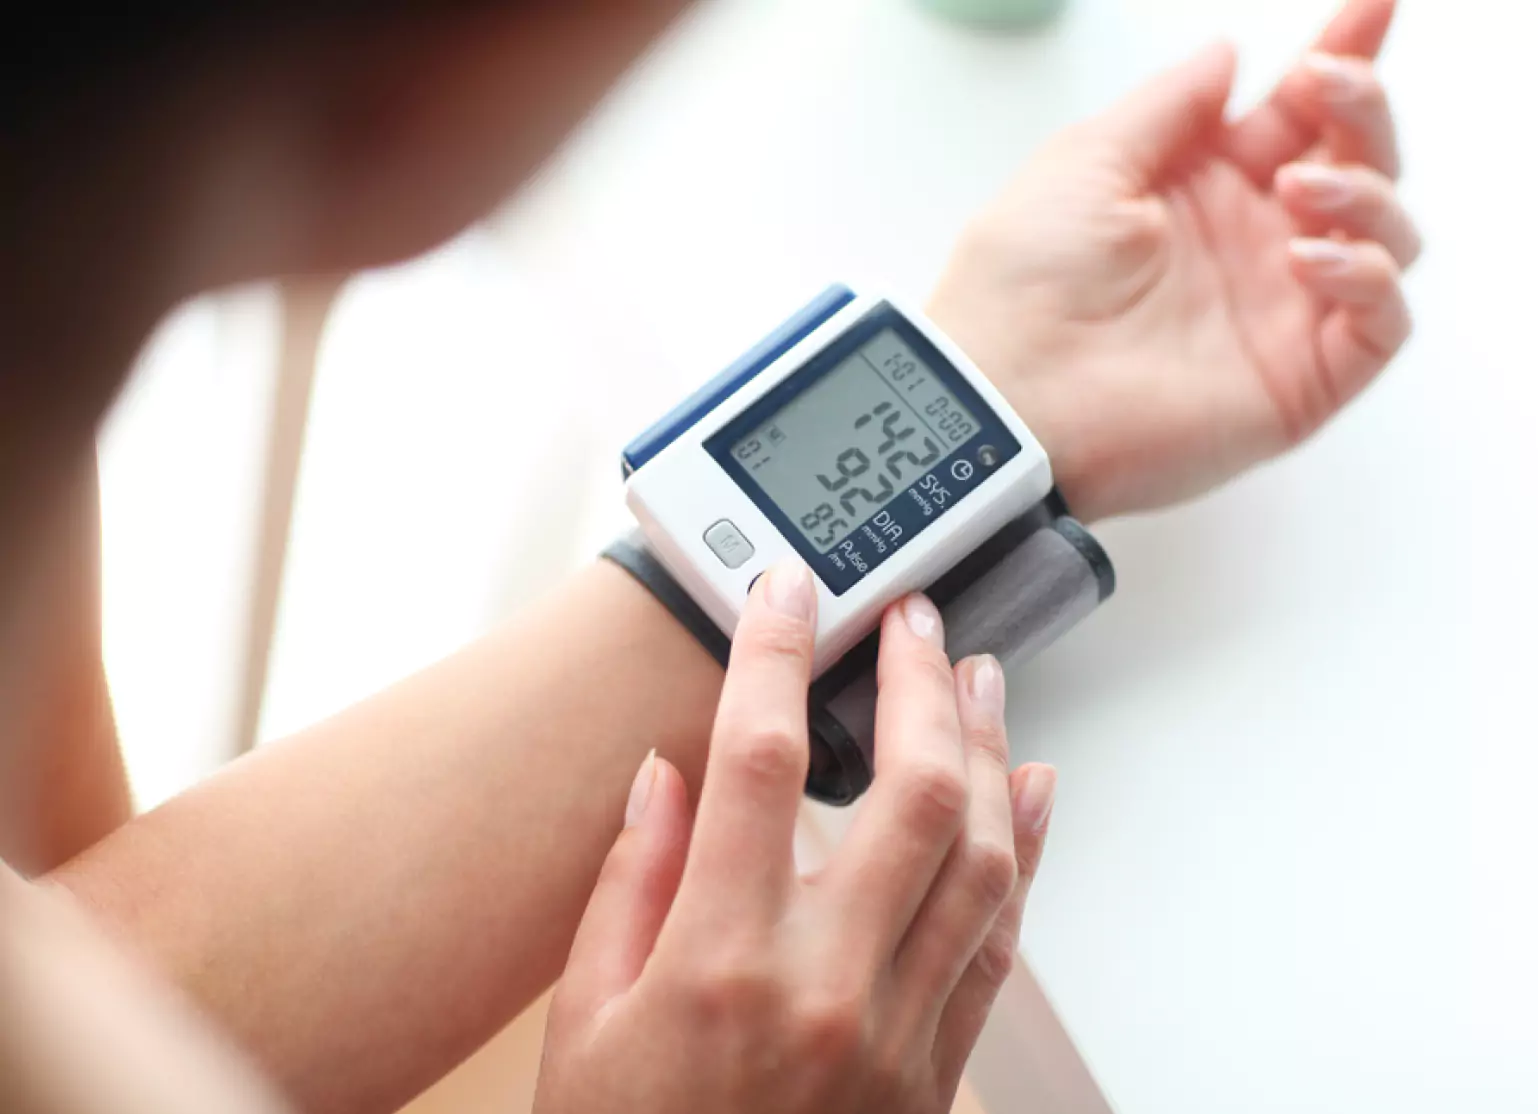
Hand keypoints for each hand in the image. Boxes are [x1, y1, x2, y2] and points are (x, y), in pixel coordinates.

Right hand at [534, 561, 1055, 1113]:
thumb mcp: (581, 1025)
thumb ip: (632, 884)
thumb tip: (669, 773)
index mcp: (717, 964)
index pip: (759, 765)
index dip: (774, 657)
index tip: (785, 592)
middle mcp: (824, 988)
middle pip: (906, 794)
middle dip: (916, 683)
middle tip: (910, 617)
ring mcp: (897, 1033)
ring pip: (977, 857)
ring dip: (984, 750)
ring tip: (977, 676)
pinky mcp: (935, 1070)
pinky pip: (1000, 942)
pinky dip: (1026, 854)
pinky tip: (1028, 789)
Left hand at [928, 0, 1417, 521]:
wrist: (1004, 396)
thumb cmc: (1020, 283)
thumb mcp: (1088, 163)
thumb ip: (1169, 107)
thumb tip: (1227, 55)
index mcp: (1202, 190)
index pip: (1297, 115)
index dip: (1341, 58)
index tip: (1373, 3)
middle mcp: (1251, 247)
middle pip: (1357, 164)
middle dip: (1362, 110)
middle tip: (1329, 84)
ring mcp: (1280, 314)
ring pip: (1384, 236)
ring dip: (1365, 193)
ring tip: (1296, 188)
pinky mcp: (1299, 381)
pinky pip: (1379, 323)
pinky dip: (1366, 278)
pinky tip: (1310, 256)